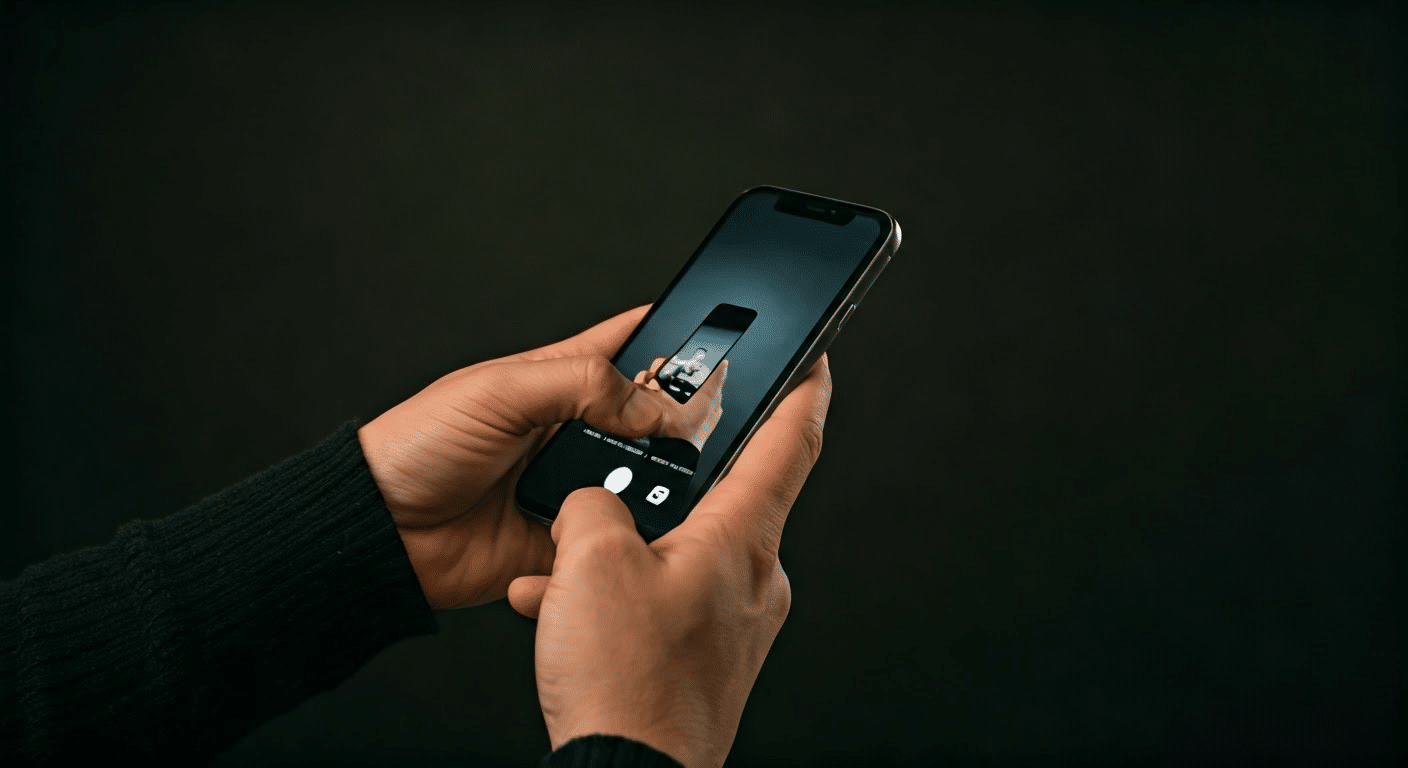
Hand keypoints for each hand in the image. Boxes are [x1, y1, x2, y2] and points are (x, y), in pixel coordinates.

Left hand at [358, 305, 671, 609]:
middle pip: (650, 419)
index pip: (627, 343)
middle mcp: (571, 431)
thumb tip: (650, 406)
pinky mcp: (567, 539)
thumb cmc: (418, 447)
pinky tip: (630, 529)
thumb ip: (580, 386)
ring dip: (656, 483)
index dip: (670, 336)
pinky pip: (615, 539)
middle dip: (677, 422)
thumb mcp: (500, 392)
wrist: (381, 531)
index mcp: (555, 379)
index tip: (713, 339)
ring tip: (657, 481)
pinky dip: (628, 537)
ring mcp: (571, 485)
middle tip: (696, 428)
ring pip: (644, 481)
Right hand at [508, 354, 830, 767]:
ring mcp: (735, 624)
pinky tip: (564, 609)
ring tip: (564, 569)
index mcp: (742, 540)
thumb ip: (593, 502)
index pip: (792, 440)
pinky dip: (616, 597)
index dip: (804, 387)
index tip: (815, 356)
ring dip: (617, 552)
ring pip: (677, 553)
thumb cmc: (625, 682)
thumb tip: (593, 507)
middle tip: (627, 470)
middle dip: (664, 481)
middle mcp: (754, 580)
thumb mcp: (589, 559)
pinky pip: (664, 601)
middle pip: (721, 497)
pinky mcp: (710, 659)